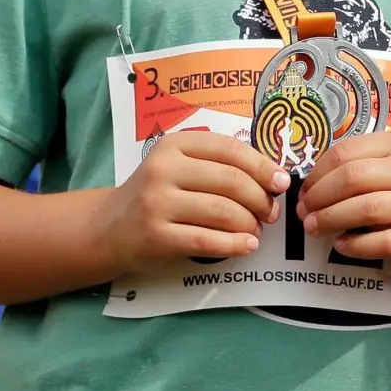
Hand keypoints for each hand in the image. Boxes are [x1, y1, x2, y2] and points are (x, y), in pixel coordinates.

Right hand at [94, 131, 288, 271]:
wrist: (108, 227)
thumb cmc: (157, 195)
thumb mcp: (179, 167)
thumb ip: (218, 165)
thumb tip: (274, 178)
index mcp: (174, 145)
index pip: (230, 149)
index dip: (262, 166)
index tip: (282, 182)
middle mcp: (163, 169)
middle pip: (231, 181)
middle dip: (260, 199)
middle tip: (270, 213)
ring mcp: (157, 203)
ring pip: (223, 211)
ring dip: (249, 223)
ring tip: (256, 230)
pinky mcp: (156, 235)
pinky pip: (207, 239)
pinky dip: (234, 244)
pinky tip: (248, 246)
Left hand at [296, 133, 390, 268]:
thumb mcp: (382, 170)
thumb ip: (349, 171)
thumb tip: (307, 191)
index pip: (345, 153)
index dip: (317, 174)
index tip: (304, 191)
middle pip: (353, 178)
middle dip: (320, 197)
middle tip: (304, 212)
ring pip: (366, 208)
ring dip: (331, 220)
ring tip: (314, 229)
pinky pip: (381, 241)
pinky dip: (355, 245)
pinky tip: (341, 245)